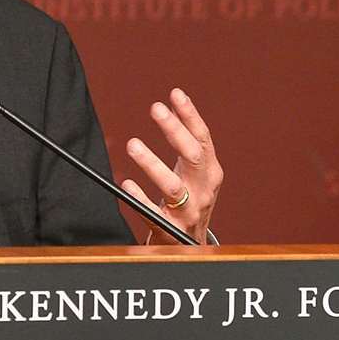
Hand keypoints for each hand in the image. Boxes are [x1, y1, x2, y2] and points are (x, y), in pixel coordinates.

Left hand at [119, 88, 221, 244]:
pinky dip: (141, 198)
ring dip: (152, 164)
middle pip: (192, 156)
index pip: (203, 139)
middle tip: (156, 108)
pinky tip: (126, 184)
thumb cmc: (189, 200)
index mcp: (211, 172)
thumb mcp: (194, 172)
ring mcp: (189, 211)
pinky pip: (154, 213)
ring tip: (132, 144)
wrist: (191, 245)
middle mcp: (204, 190)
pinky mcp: (171, 229)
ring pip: (173, 186)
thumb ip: (185, 142)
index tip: (175, 94)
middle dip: (175, 131)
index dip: (190, 115)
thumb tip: (172, 101)